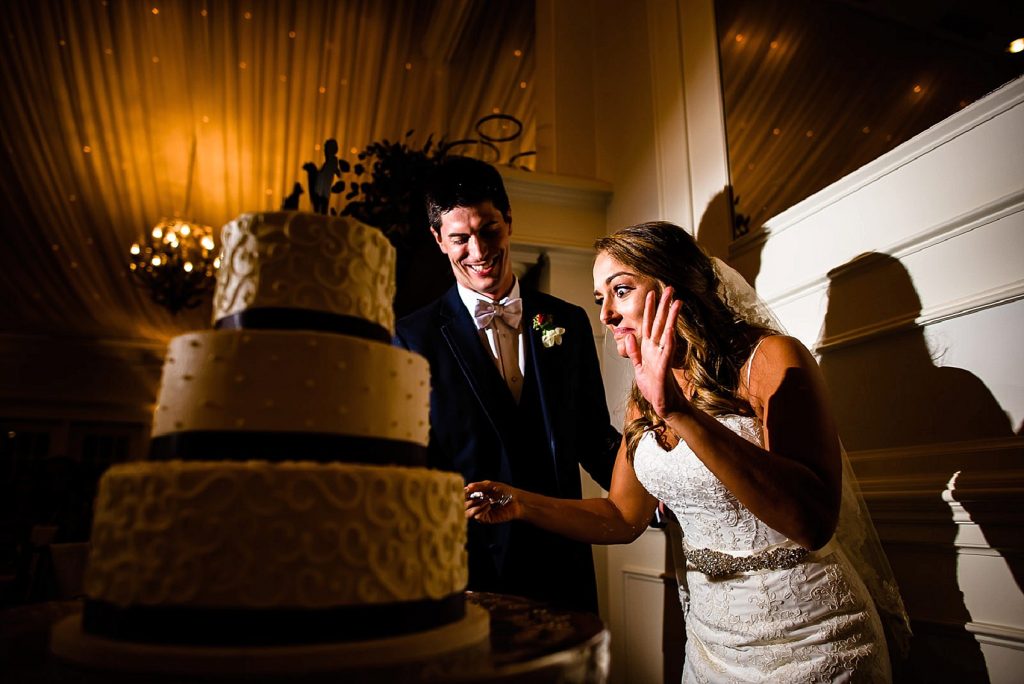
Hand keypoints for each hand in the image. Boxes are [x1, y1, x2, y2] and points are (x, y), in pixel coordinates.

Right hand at [464, 481, 520, 523]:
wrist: (516, 501)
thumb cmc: (505, 491)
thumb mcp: (490, 485)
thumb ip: (478, 486)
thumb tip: (467, 486)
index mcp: (476, 495)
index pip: (463, 496)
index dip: (461, 494)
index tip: (465, 490)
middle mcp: (476, 504)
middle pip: (462, 506)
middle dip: (469, 500)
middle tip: (479, 496)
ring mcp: (480, 512)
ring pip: (466, 513)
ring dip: (474, 505)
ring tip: (485, 500)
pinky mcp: (486, 519)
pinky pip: (477, 516)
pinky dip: (481, 510)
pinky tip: (488, 506)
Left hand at [624, 287, 687, 418]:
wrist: (663, 404)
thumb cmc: (653, 387)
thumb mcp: (638, 367)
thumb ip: (634, 351)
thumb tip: (629, 336)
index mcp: (649, 348)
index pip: (648, 324)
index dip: (649, 308)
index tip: (651, 293)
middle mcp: (656, 349)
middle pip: (659, 323)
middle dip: (664, 306)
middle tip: (670, 289)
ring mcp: (662, 356)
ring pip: (667, 332)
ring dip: (671, 318)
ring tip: (677, 302)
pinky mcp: (664, 367)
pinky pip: (667, 351)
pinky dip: (669, 340)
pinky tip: (671, 328)